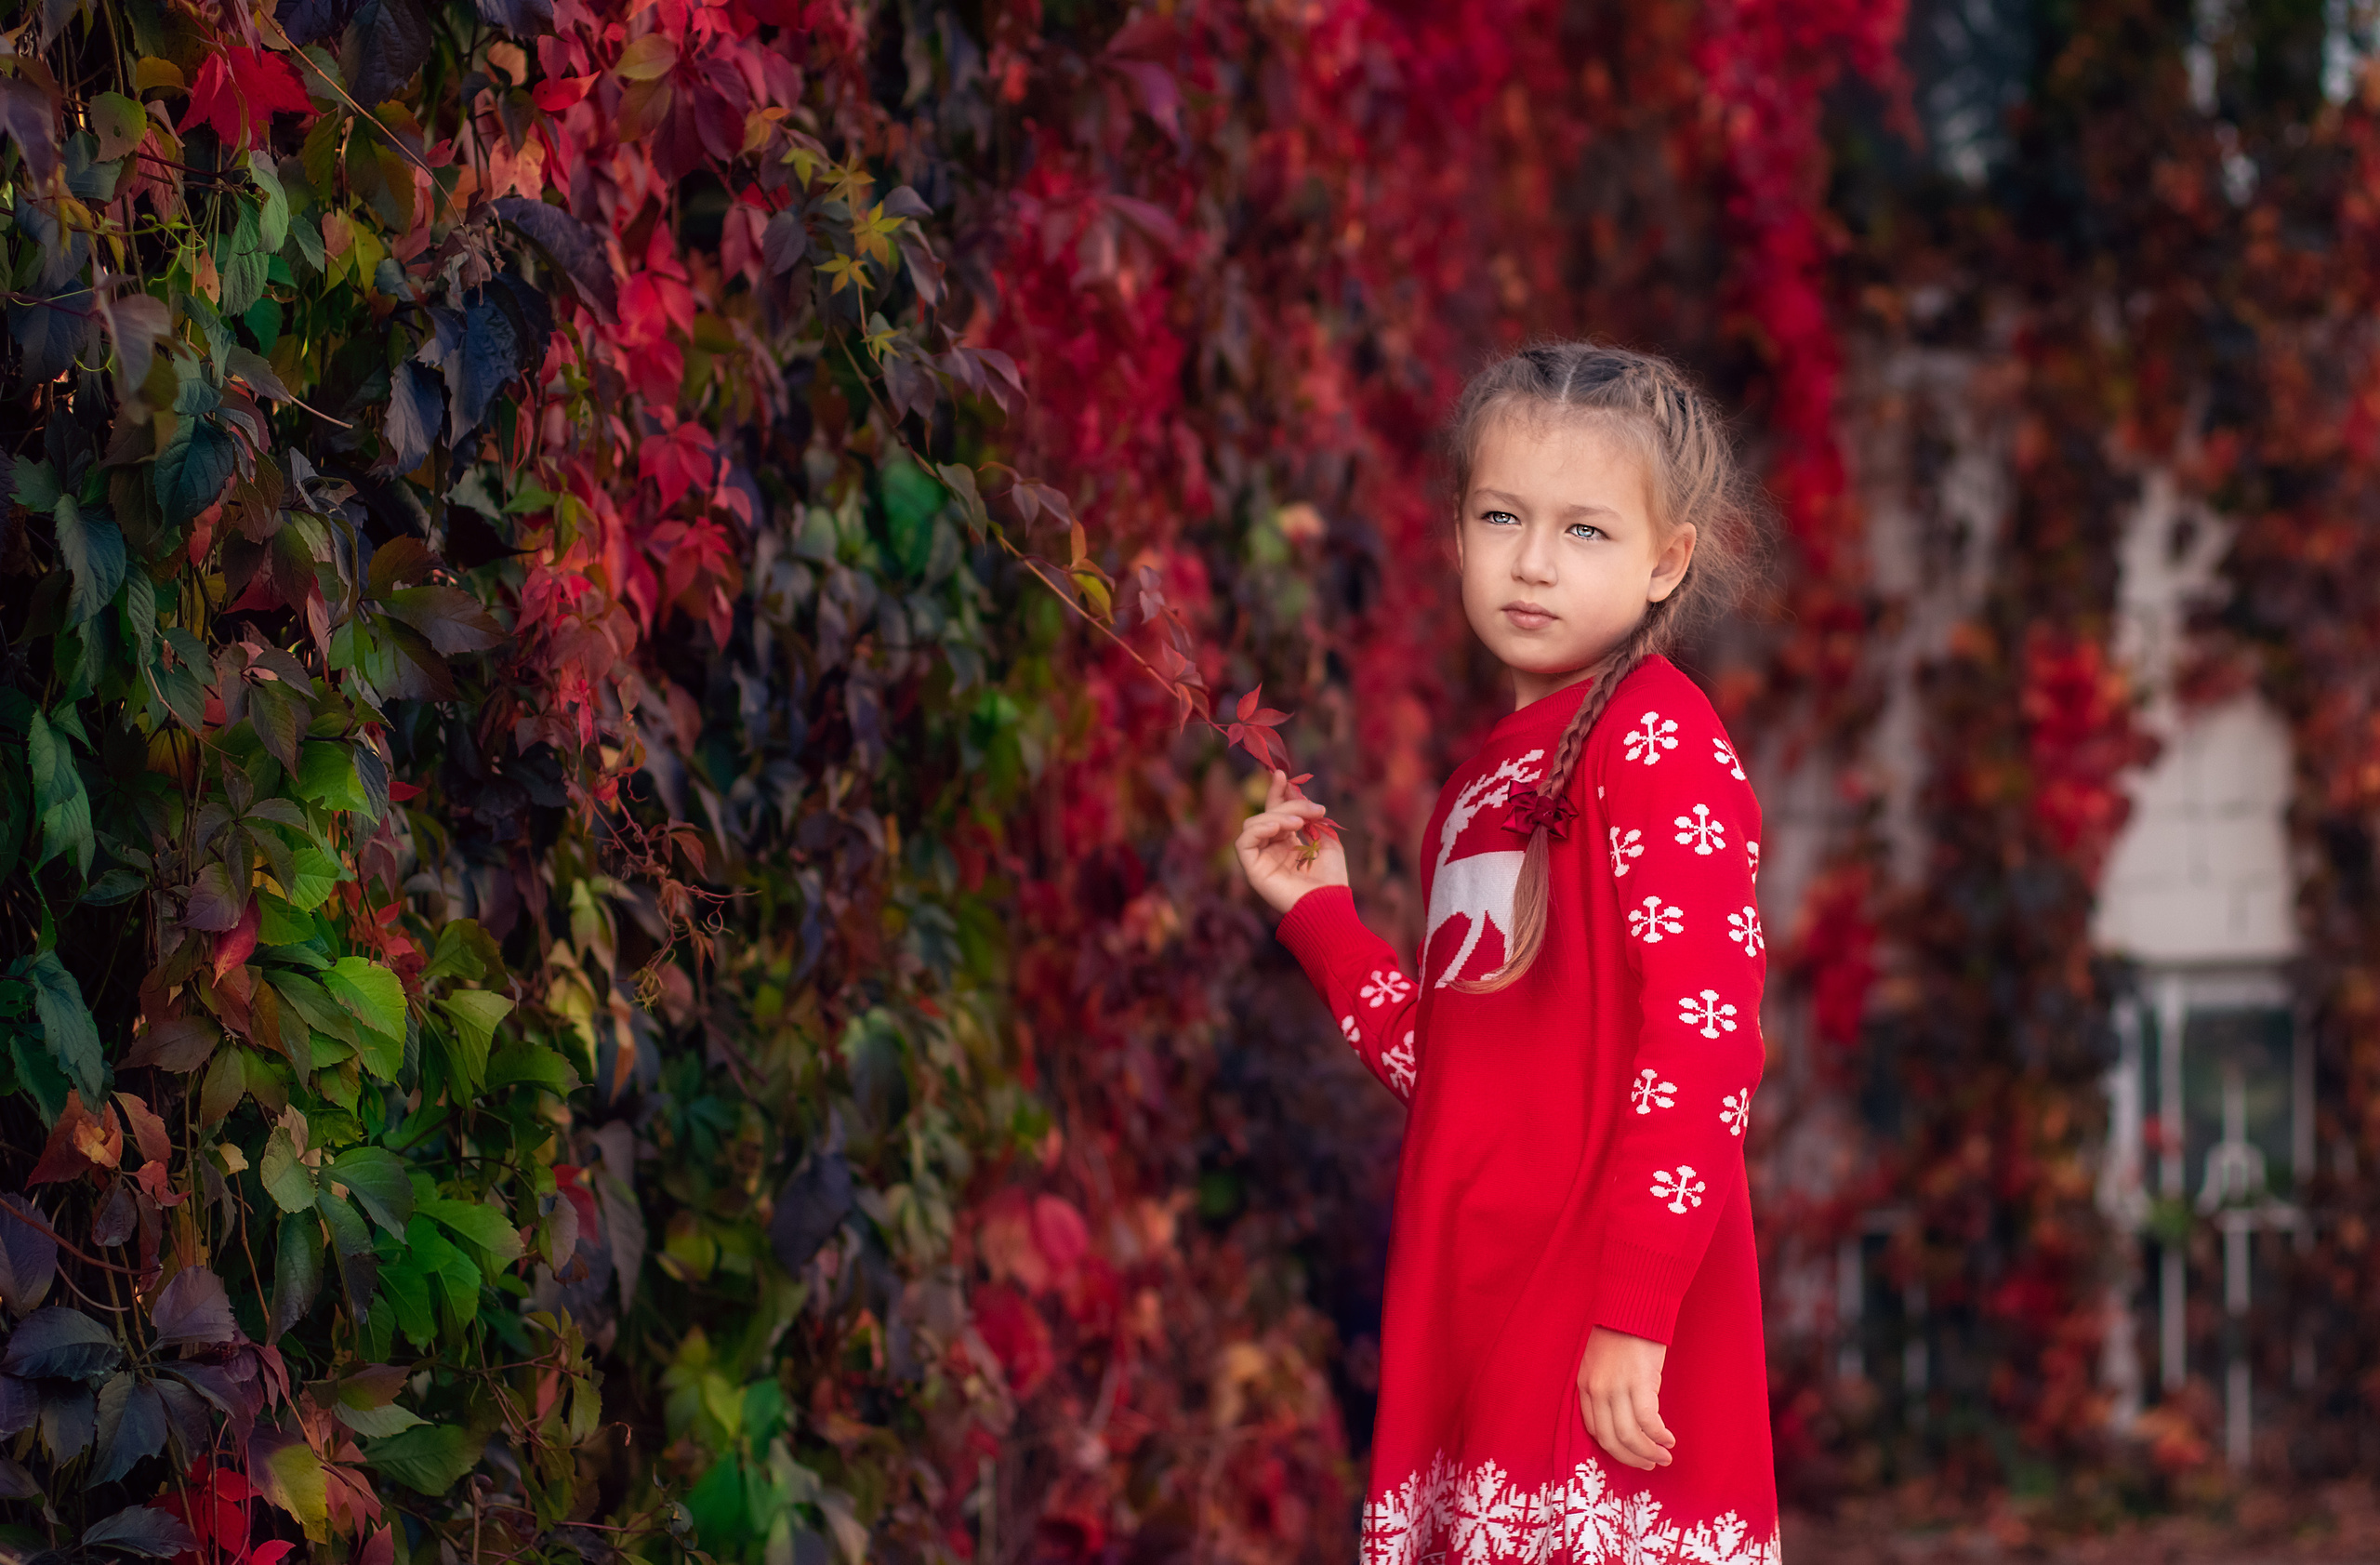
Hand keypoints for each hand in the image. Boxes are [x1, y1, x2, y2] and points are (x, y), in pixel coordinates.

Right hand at [1233, 769, 1348, 917]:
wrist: (1329, 905)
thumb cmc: (1331, 879)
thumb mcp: (1325, 840)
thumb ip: (1309, 818)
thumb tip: (1294, 792)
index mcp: (1286, 844)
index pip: (1275, 812)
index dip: (1277, 792)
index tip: (1282, 774)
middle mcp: (1270, 850)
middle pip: (1267, 814)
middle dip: (1290, 805)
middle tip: (1315, 810)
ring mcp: (1260, 860)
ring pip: (1254, 824)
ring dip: (1277, 816)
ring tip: (1299, 823)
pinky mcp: (1252, 870)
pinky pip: (1243, 842)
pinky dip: (1259, 829)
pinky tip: (1278, 828)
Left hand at [1577, 1326, 1674, 1469]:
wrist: (1634, 1305)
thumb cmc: (1622, 1333)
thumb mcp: (1601, 1364)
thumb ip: (1607, 1391)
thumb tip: (1625, 1419)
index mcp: (1585, 1386)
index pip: (1594, 1430)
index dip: (1614, 1448)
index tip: (1630, 1455)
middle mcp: (1597, 1390)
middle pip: (1610, 1439)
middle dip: (1631, 1457)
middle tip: (1649, 1464)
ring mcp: (1617, 1387)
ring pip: (1629, 1435)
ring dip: (1648, 1452)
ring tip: (1664, 1456)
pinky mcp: (1639, 1382)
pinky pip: (1648, 1421)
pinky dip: (1658, 1436)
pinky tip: (1669, 1439)